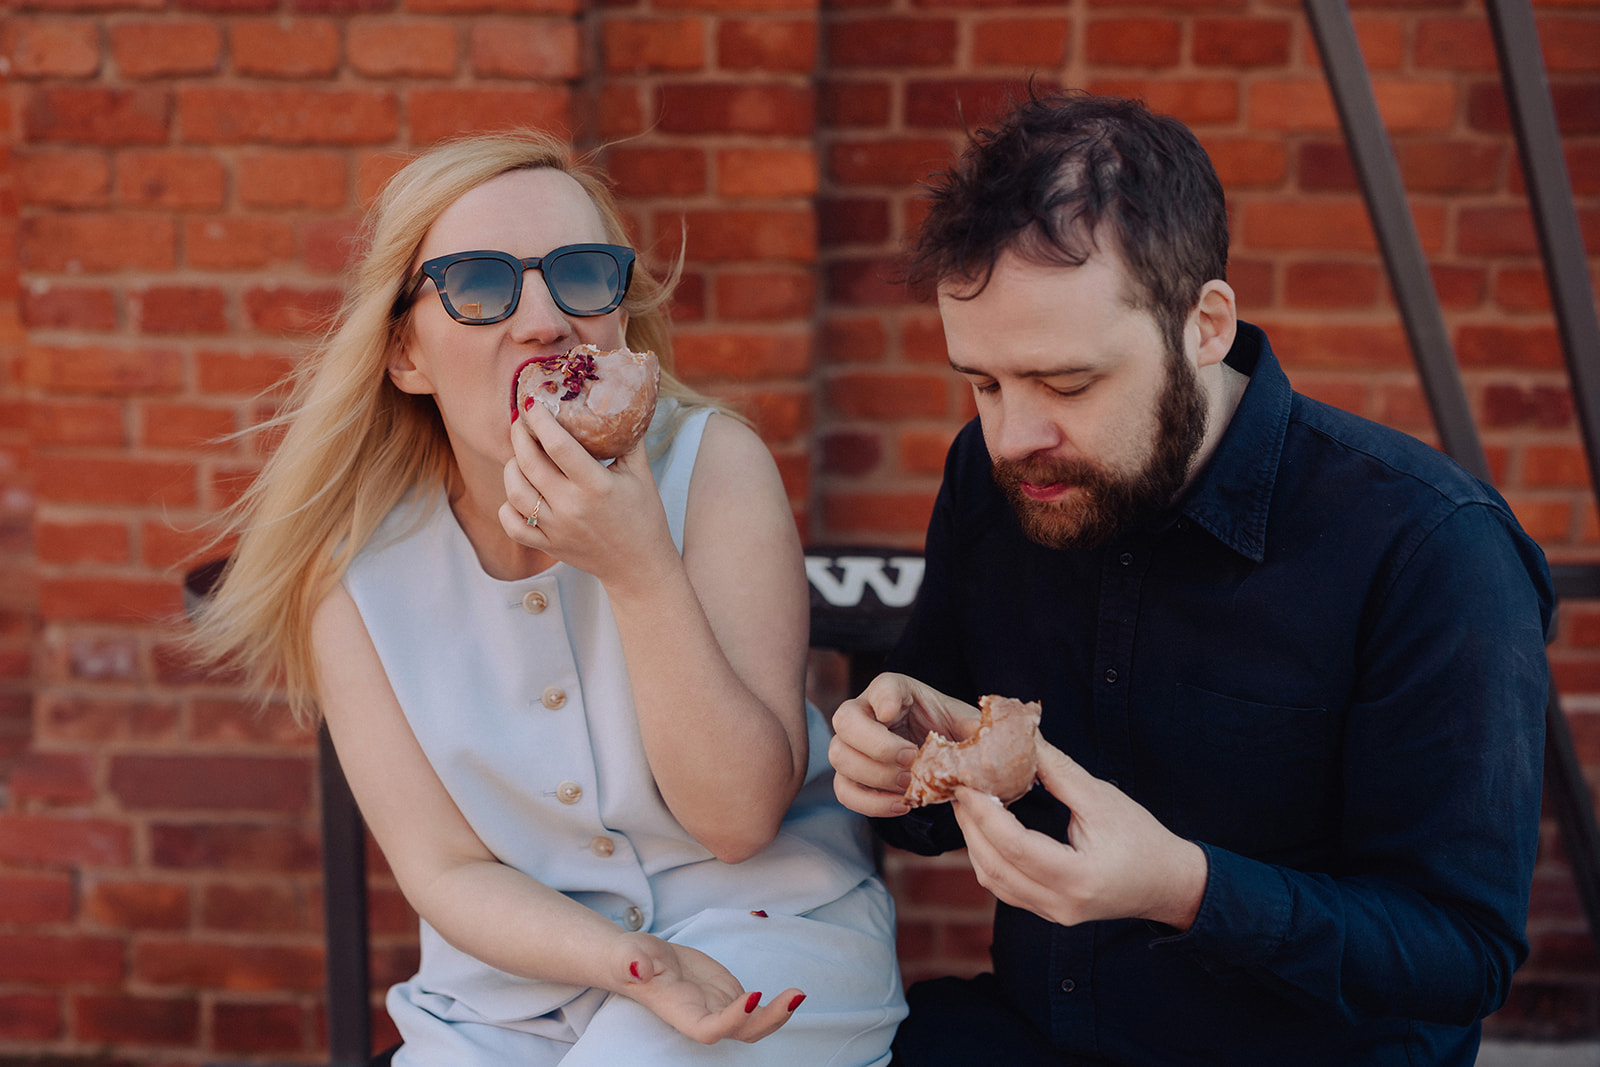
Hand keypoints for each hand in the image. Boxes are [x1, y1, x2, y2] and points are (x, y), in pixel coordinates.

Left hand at [497, 404, 675, 587]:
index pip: (558, 445)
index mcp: (596, 486)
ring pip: (515, 492)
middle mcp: (572, 507)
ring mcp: (557, 529)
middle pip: (529, 463)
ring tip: (520, 456)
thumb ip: (628, 439)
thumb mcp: (641, 474)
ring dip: (511, 468)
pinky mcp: (548, 546)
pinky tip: (518, 493)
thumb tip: (617, 403)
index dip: (540, 420)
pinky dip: (508, 506)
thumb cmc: (643, 516)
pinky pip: (513, 525)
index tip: (533, 404)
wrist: (640, 567)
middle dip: (519, 436)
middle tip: (522, 423)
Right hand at [608, 933, 805, 1044]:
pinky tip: (793, 993)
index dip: (732, 1019)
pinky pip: (756, 1009)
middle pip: (740, 1031)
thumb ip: (632, 962)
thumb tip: (637, 967)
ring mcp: (719, 1008)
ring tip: (798, 994)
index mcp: (681, 1011)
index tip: (752, 995)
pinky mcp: (728, 996)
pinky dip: (775, 1004)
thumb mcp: (628, 954)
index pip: (709, 1028)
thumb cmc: (631, 959)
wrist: (642, 959)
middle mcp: (703, 1016)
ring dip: (777, 1014)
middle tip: (793, 998)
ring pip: (753, 1025)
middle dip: (768, 1020)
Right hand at [829, 673, 981, 817]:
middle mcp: (864, 712)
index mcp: (895, 690)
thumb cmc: (950, 733)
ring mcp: (851, 744)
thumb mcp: (967, 725)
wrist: (939, 757)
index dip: (884, 699)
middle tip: (911, 762)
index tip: (895, 713)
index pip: (880, 686)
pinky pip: (844, 790)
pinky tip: (901, 804)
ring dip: (875, 776)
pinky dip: (870, 802)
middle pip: (844, 720)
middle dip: (877, 745)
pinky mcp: (851, 776)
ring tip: (909, 786)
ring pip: (839, 756)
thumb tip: (991, 738)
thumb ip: (977, 729)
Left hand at [951, 737, 1207, 930]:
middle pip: (994, 867)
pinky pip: (1005, 888)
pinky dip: (988, 857)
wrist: (1170, 883)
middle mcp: (1060, 904)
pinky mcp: (1049, 912)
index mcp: (1078, 878)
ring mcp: (1053, 914)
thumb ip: (1058, 772)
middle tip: (959, 787)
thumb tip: (1024, 739)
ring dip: (975, 842)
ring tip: (969, 804)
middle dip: (970, 825)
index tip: (965, 783)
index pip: (1014, 846)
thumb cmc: (1143, 839)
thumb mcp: (1103, 798)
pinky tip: (986, 829)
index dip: (983, 813)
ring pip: (994, 881)